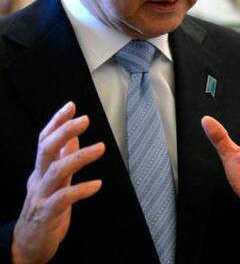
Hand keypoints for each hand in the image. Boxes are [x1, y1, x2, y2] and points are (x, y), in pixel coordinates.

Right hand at [12, 102, 104, 263]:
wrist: (29, 244)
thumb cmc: (46, 208)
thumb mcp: (55, 181)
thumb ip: (63, 159)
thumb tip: (73, 137)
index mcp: (41, 170)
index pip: (44, 141)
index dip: (56, 122)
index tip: (71, 105)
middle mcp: (39, 180)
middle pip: (45, 150)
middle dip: (64, 132)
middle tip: (84, 119)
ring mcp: (41, 197)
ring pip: (55, 171)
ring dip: (79, 157)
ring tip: (100, 147)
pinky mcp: (47, 214)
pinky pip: (63, 199)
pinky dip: (81, 190)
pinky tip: (97, 185)